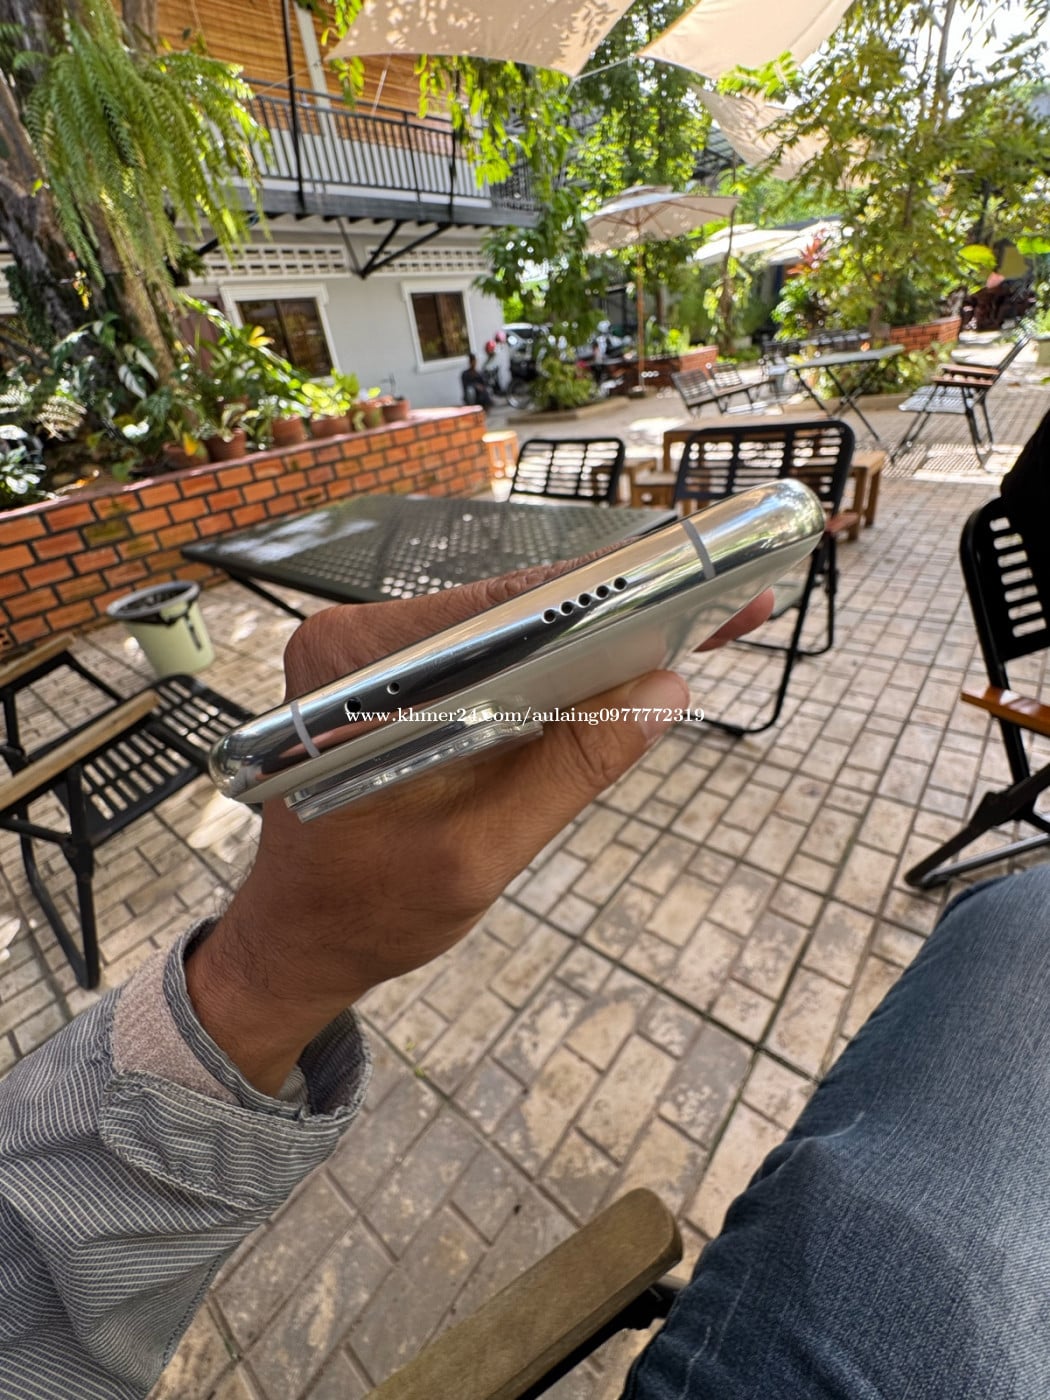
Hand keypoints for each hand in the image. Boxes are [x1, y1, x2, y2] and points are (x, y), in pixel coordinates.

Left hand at [187, 567, 770, 1092]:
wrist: (299, 940)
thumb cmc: (367, 912)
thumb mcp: (477, 853)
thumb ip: (566, 772)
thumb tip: (664, 695)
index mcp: (355, 666)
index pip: (503, 609)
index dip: (608, 593)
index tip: (692, 576)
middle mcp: (357, 639)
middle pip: (512, 608)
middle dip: (619, 609)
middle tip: (722, 601)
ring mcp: (377, 655)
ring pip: (510, 629)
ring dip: (597, 636)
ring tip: (692, 629)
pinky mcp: (400, 679)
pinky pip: (494, 657)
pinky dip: (560, 667)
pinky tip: (626, 668)